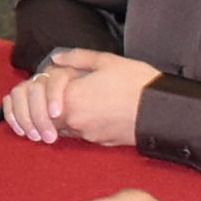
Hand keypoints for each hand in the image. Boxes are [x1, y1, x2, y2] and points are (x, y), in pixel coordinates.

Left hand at [4, 48, 154, 148]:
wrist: (162, 110)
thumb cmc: (136, 83)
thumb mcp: (106, 61)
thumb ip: (77, 58)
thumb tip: (56, 59)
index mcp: (73, 98)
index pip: (40, 97)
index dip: (39, 90)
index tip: (45, 82)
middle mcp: (75, 120)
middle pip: (42, 118)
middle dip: (38, 109)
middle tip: (41, 100)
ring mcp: (86, 134)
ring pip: (57, 128)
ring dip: (52, 119)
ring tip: (56, 107)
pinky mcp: (98, 142)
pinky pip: (75, 135)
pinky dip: (71, 126)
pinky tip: (78, 115)